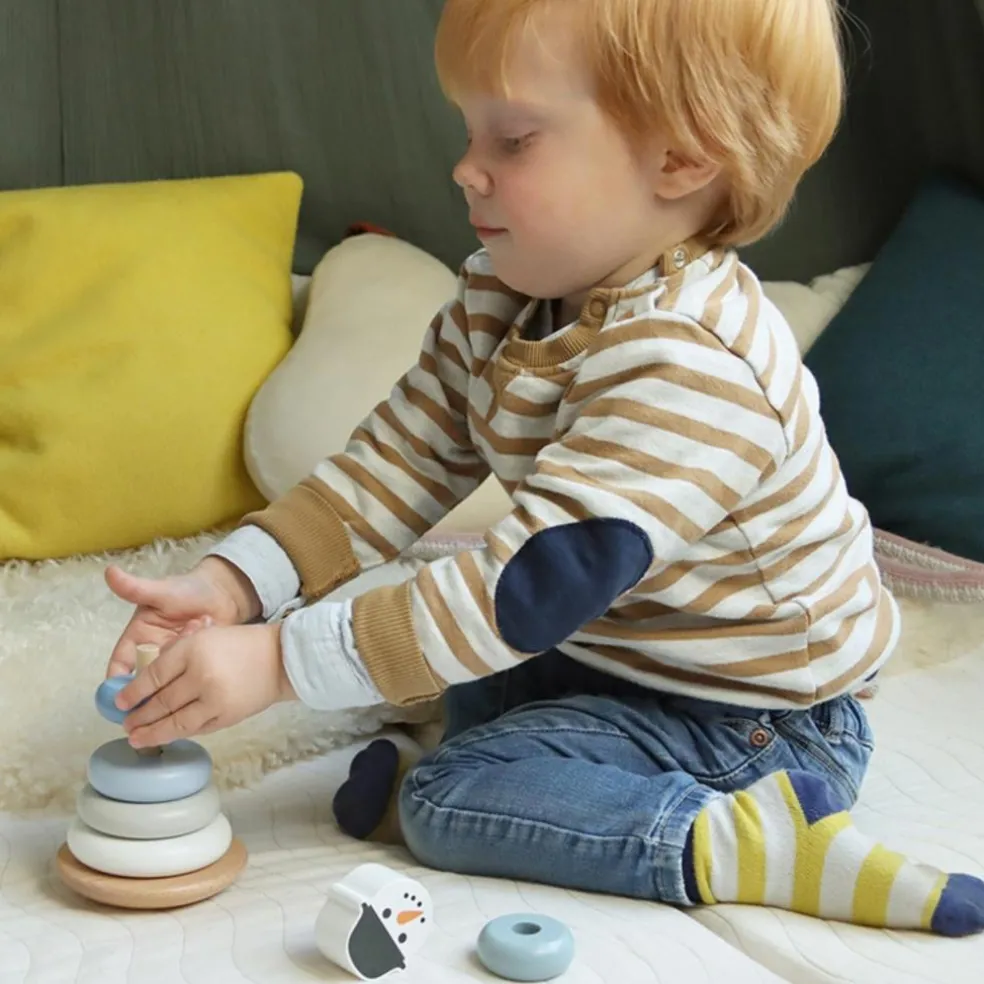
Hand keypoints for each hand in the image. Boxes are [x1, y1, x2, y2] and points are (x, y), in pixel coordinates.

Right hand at [105, 556, 261, 678]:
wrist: (223, 592)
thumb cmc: (187, 589)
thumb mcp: (161, 590)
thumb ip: (135, 588)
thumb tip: (109, 571)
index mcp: (137, 639)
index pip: (121, 666)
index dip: (119, 684)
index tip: (123, 697)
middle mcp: (154, 654)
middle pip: (146, 679)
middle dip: (158, 674)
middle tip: (172, 657)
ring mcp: (176, 661)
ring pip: (171, 674)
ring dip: (182, 655)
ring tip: (194, 625)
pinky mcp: (196, 664)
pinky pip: (193, 670)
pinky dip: (200, 653)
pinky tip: (207, 626)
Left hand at [116, 623, 296, 747]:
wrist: (280, 659)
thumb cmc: (241, 644)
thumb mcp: (205, 636)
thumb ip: (177, 654)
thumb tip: (147, 682)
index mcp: (193, 649)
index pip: (153, 675)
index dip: (132, 692)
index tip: (119, 702)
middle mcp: (201, 675)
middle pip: (160, 702)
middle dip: (139, 717)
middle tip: (126, 724)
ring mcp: (214, 700)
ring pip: (175, 723)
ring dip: (152, 733)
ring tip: (137, 739)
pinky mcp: (226, 717)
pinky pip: (196, 729)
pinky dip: (178, 733)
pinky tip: (167, 735)